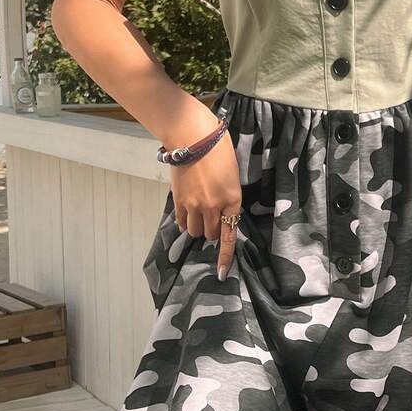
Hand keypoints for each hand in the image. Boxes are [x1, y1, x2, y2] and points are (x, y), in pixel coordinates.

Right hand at [166, 101, 241, 281]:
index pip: (230, 236)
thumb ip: (228, 198)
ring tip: (198, 211)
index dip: (226, 257)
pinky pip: (180, 222)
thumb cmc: (218, 151)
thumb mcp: (231, 175)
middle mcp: (213, 206)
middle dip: (212, 231)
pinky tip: (186, 209)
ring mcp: (194, 205)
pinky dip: (184, 220)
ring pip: (195, 231)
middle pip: (211, 235)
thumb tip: (220, 213)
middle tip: (211, 216)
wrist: (192, 136)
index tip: (223, 274)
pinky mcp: (178, 200)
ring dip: (198, 226)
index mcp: (232, 199)